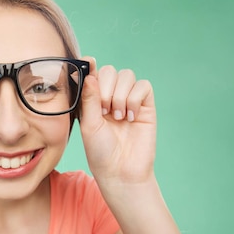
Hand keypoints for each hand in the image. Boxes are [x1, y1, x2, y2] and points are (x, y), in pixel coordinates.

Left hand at [78, 56, 156, 185]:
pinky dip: (134, 99)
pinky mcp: (145, 106)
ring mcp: (129, 100)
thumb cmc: (100, 151)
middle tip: (104, 110)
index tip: (87, 62)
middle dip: (106, 87)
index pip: (93, 74)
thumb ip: (89, 98)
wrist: (121, 171)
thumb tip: (90, 73)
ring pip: (127, 75)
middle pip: (110, 70)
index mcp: (93, 100)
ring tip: (117, 117)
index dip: (90, 66)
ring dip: (120, 94)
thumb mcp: (89, 124)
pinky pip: (143, 86)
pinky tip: (130, 117)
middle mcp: (111, 97)